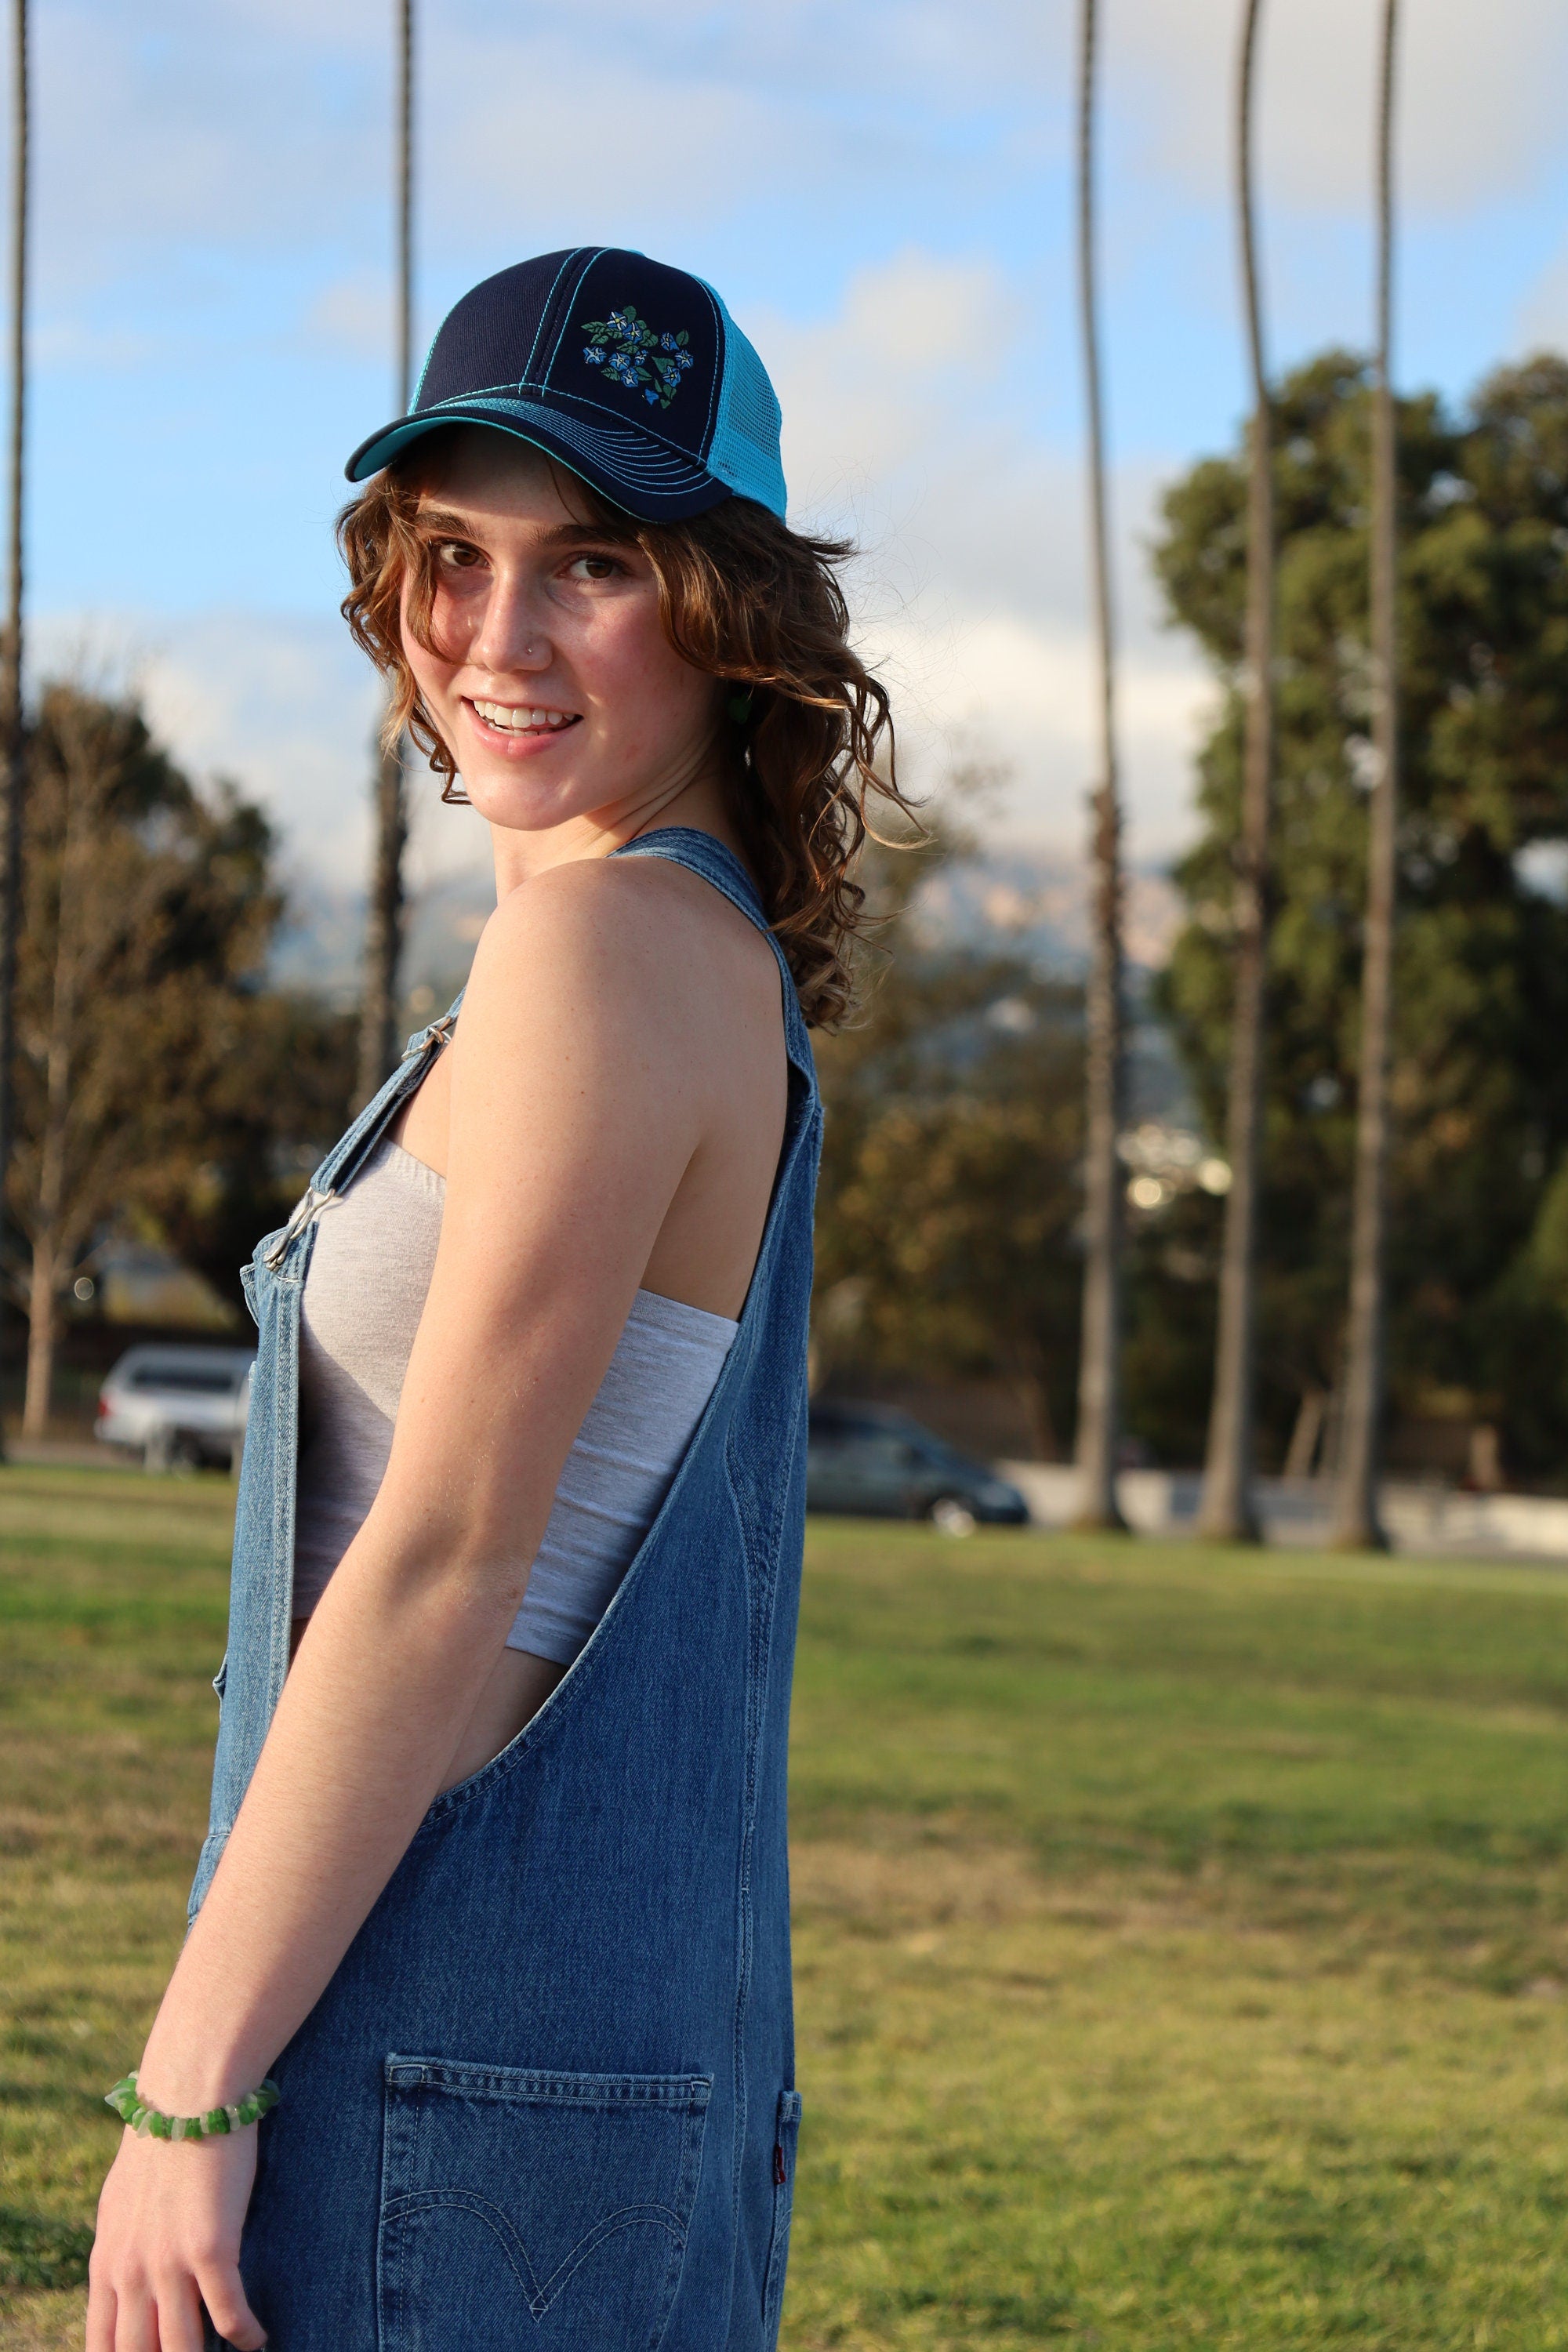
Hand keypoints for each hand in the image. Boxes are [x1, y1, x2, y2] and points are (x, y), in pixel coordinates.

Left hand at [88, 2124, 265, 2350]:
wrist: (189, 2092)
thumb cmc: (162, 2136)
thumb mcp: (121, 2199)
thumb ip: (122, 2244)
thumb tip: (128, 2275)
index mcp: (106, 2261)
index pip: (102, 2345)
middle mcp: (131, 2271)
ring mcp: (169, 2264)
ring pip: (182, 2347)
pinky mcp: (211, 2249)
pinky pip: (229, 2315)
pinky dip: (245, 2336)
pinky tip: (257, 2338)